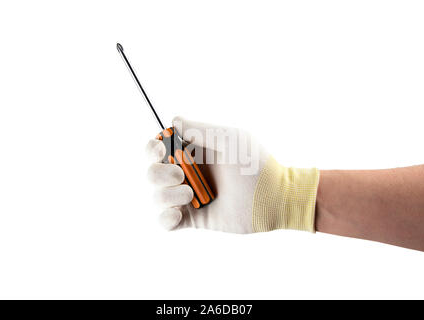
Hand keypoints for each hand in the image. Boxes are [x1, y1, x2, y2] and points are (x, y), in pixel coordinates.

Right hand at [146, 117, 318, 233]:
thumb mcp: (228, 138)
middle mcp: (187, 174)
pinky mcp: (193, 219)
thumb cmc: (254, 163)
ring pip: (157, 197)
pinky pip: (165, 221)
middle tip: (181, 175)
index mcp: (192, 153)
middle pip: (152, 173)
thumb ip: (199, 129)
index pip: (158, 149)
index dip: (152, 149)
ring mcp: (189, 197)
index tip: (161, 150)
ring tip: (191, 194)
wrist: (272, 196)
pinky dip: (166, 218)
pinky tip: (180, 214)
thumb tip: (173, 121)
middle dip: (159, 173)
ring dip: (168, 195)